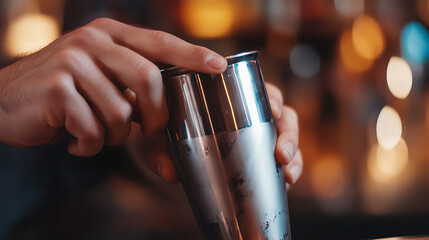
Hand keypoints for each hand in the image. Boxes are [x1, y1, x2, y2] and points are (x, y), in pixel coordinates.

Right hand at [0, 18, 226, 155]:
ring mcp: (73, 61)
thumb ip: (138, 113)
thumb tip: (171, 167)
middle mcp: (93, 41)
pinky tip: (73, 138)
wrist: (7, 103)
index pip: (161, 42)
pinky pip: (92, 130)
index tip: (219, 66)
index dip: (192, 54)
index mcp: (111, 35)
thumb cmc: (66, 98)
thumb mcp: (105, 94)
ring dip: (112, 136)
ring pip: (121, 112)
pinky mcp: (56, 87)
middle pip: (149, 79)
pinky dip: (88, 145)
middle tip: (146, 132)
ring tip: (93, 131)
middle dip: (155, 118)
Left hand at [127, 83, 302, 185]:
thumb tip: (170, 174)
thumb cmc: (158, 126)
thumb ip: (154, 148)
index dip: (272, 97)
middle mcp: (247, 110)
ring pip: (287, 134)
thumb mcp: (152, 133)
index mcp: (226, 93)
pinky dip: (290, 168)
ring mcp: (256, 131)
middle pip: (281, 113)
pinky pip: (283, 156)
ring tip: (288, 172)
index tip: (273, 109)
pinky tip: (288, 181)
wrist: (157, 140)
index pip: (257, 88)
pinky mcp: (259, 151)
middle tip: (280, 152)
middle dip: (288, 132)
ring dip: (293, 151)